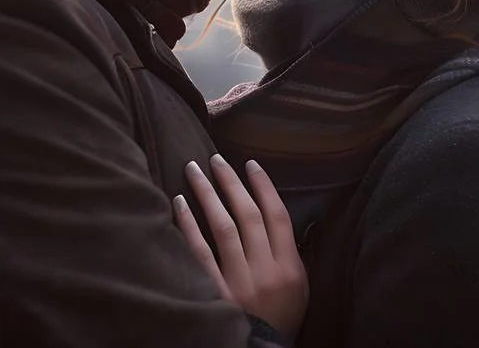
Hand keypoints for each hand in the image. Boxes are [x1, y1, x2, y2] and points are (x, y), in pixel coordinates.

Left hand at [175, 155, 307, 338]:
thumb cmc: (280, 319)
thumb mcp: (299, 288)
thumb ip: (287, 255)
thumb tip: (270, 217)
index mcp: (289, 267)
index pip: (277, 216)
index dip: (263, 186)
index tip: (250, 164)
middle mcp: (265, 271)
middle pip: (249, 215)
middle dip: (231, 183)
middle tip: (216, 159)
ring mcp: (239, 282)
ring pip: (223, 227)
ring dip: (208, 195)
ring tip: (194, 170)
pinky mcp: (215, 293)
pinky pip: (199, 253)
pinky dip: (189, 225)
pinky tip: (179, 203)